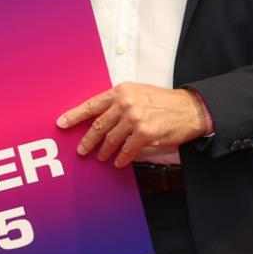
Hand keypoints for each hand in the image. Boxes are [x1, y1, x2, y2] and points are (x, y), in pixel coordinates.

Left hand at [58, 83, 207, 167]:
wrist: (191, 108)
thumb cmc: (164, 101)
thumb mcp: (138, 92)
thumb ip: (119, 101)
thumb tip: (99, 116)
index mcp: (121, 91)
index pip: (91, 104)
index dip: (74, 115)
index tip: (62, 123)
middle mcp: (125, 103)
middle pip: (98, 125)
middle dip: (88, 140)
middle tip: (82, 149)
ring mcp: (135, 118)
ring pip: (111, 139)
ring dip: (104, 151)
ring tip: (101, 157)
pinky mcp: (145, 133)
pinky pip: (127, 149)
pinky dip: (121, 157)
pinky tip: (118, 162)